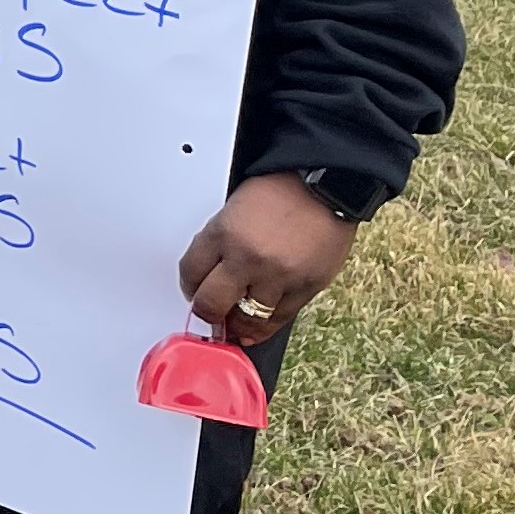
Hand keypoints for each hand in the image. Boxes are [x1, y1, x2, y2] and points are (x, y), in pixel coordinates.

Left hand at [179, 172, 358, 344]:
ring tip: (233, 323)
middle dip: (206, 311)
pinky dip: (265, 327)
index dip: (188, 285)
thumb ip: (221, 240)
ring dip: (237, 324)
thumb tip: (210, 272)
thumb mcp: (234, 207)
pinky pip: (279, 319)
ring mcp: (278, 277)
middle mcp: (248, 258)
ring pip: (246, 319)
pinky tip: (256, 328)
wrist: (326, 184)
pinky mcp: (305, 288)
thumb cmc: (281, 190)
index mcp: (224, 232)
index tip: (193, 289)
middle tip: (208, 311)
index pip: (190, 272)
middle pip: (211, 303)